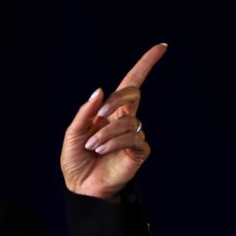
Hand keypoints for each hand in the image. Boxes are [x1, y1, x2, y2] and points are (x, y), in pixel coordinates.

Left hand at [61, 43, 166, 200]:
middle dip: (116, 98)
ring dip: (105, 132)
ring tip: (91, 146)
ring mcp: (134, 135)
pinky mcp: (139, 151)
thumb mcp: (73, 133)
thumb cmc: (76, 160)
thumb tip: (100, 90)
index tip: (161, 47)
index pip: (132, 83)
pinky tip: (101, 151)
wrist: (81, 188)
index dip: (145, 65)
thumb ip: (85, 112)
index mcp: (111, 112)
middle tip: (99, 114)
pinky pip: (131, 138)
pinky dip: (113, 142)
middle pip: (132, 93)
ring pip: (127, 120)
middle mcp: (125, 119)